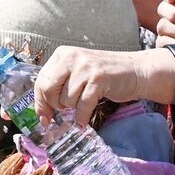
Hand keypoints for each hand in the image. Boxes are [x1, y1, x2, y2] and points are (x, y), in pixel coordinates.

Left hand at [35, 46, 174, 124]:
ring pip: (66, 100)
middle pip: (48, 90)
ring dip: (74, 109)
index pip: (40, 81)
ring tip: (84, 103)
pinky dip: (82, 117)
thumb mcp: (77, 74)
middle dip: (55, 106)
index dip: (40, 103)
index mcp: (62, 54)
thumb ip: (58, 86)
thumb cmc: (103, 76)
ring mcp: (85, 67)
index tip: (43, 117)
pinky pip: (82, 106)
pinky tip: (84, 119)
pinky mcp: (98, 79)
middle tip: (64, 112)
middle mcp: (71, 57)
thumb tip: (41, 113)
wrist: (134, 71)